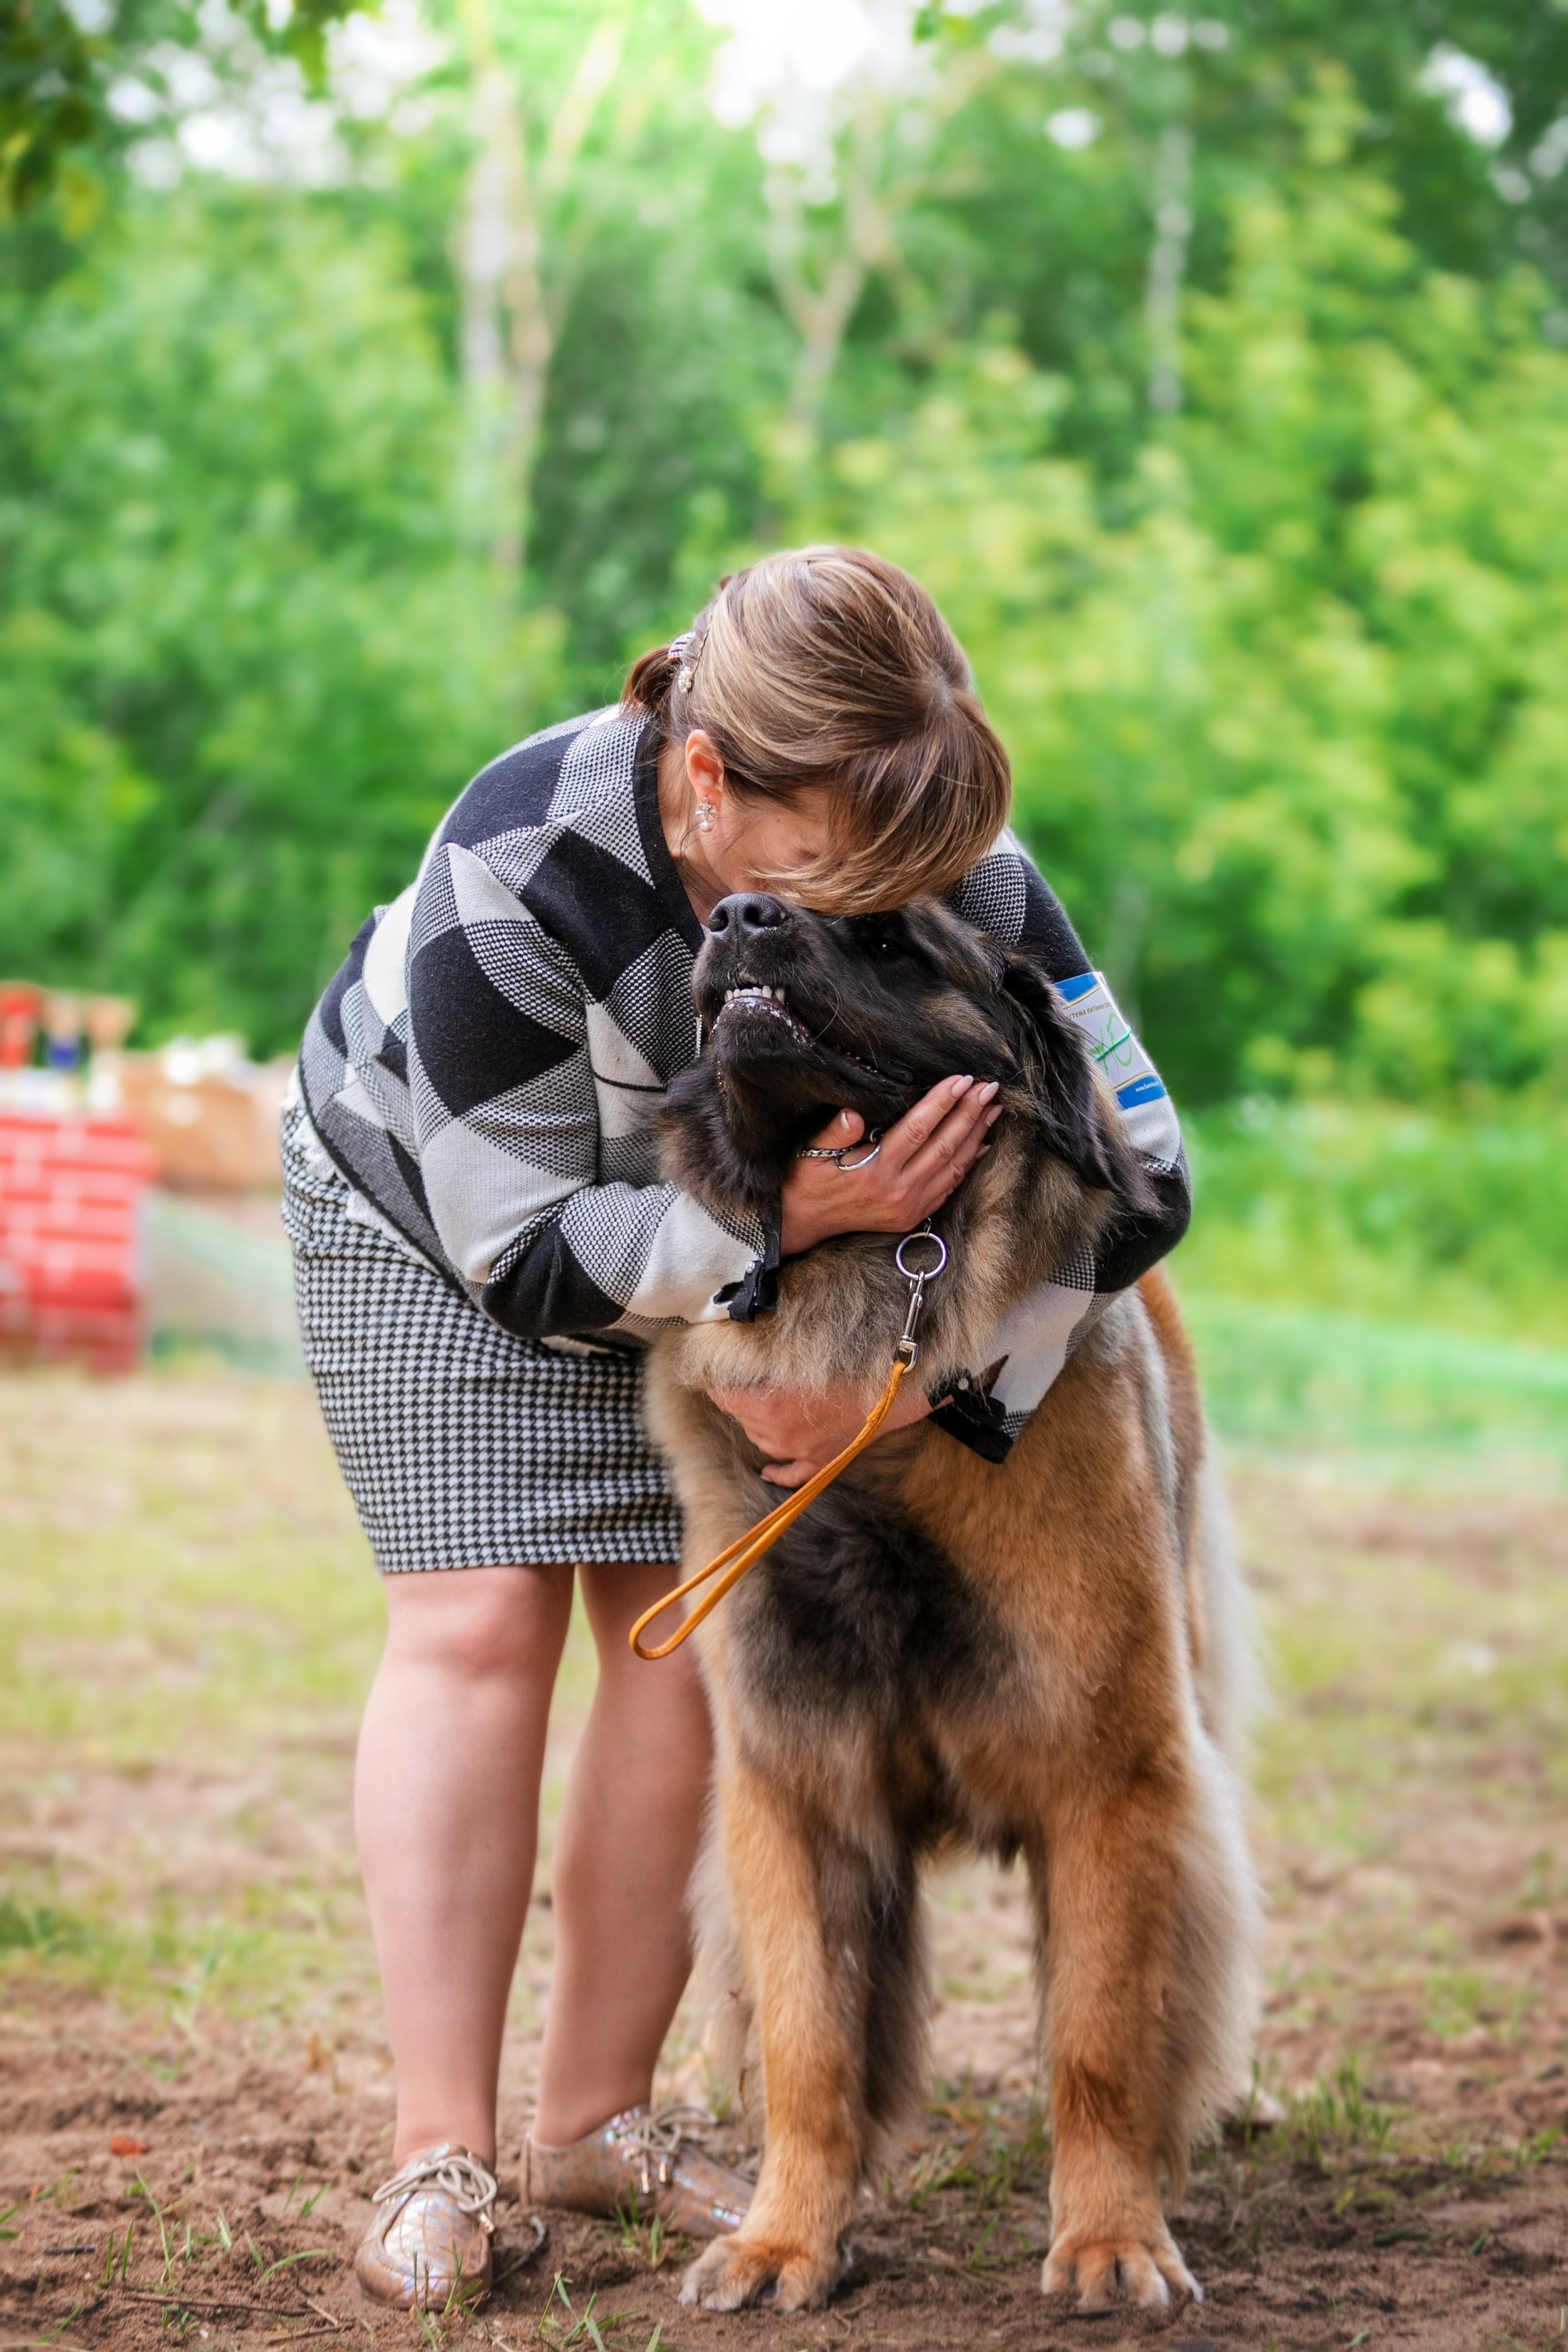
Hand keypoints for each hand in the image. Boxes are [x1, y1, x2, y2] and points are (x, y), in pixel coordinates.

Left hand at [708, 1377, 934, 1488]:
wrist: (892, 1391)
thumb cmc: (848, 1367)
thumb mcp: (800, 1357)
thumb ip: (767, 1360)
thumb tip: (741, 1351)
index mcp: (769, 1406)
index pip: (724, 1397)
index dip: (715, 1383)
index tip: (711, 1372)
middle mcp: (779, 1434)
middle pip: (741, 1417)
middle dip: (737, 1400)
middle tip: (738, 1382)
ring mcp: (799, 1451)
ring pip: (760, 1441)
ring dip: (754, 1425)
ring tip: (755, 1407)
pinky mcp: (819, 1461)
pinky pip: (791, 1474)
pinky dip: (777, 1473)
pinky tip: (767, 1472)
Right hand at [778, 1075, 999, 1256]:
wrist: (803, 1222)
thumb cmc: (807, 1180)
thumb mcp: (810, 1153)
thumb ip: (834, 1133)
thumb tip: (852, 1114)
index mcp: (875, 1170)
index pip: (918, 1129)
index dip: (942, 1102)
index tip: (962, 1079)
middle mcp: (898, 1191)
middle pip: (944, 1146)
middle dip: (970, 1113)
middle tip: (989, 1087)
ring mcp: (909, 1206)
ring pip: (953, 1167)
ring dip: (977, 1136)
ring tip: (993, 1109)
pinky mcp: (913, 1216)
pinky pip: (949, 1187)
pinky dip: (968, 1164)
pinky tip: (982, 1144)